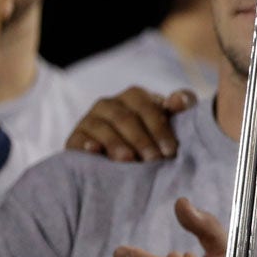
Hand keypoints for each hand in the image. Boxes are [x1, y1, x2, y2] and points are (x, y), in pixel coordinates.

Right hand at [65, 87, 194, 161]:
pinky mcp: (75, 138)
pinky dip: (86, 145)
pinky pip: (78, 140)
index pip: (147, 108)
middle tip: (153, 161)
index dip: (160, 129)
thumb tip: (178, 101)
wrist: (119, 157)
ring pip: (103, 128)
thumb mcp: (169, 119)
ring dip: (116, 144)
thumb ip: (181, 104)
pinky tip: (95, 151)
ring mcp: (90, 120)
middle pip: (125, 118)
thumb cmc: (153, 135)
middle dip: (141, 140)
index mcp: (135, 96)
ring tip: (128, 160)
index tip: (170, 151)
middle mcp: (110, 104)